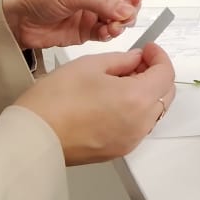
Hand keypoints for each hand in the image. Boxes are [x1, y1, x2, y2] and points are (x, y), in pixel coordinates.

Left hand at [1, 0, 146, 49]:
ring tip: (111, 28)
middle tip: (123, 18)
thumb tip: (127, 10)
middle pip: (129, 0)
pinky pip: (109, 33)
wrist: (17, 21)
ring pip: (122, 18)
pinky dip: (111, 35)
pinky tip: (104, 34)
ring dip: (121, 24)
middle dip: (130, 10)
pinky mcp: (90, 31)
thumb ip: (101, 2)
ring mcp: (95, 12)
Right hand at [15, 44, 175, 165]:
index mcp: (136, 98)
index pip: (165, 74)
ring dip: (148, 93)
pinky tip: (116, 98)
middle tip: (137, 61)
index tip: (148, 49)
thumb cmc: (55, 101)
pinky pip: (139, 126)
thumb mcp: (90, 65)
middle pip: (165, 94)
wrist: (33, 137)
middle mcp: (140, 123)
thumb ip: (122, 60)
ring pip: (154, 112)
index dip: (159, 56)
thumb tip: (136, 59)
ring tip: (124, 79)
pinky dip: (136, 110)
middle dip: (156, 74)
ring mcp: (130, 140)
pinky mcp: (118, 150)